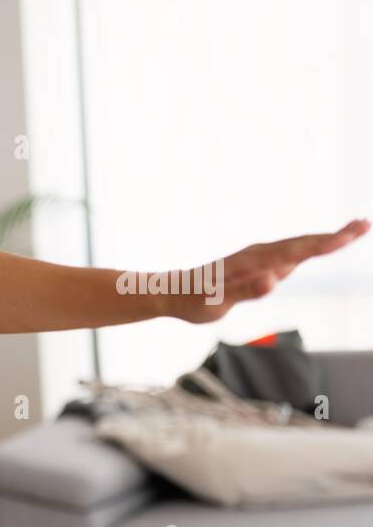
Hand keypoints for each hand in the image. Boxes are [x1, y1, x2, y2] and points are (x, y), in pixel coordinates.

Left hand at [168, 218, 369, 323]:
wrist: (171, 293)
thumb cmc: (193, 301)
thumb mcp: (217, 301)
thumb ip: (245, 291)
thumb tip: (273, 280)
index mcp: (254, 262)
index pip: (299, 251)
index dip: (327, 243)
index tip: (352, 233)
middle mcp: (258, 254)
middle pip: (303, 244)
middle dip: (335, 235)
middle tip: (365, 224)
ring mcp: (257, 257)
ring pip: (297, 246)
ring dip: (325, 239)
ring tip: (352, 231)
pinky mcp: (255, 263)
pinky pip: (288, 253)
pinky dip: (308, 247)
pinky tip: (318, 247)